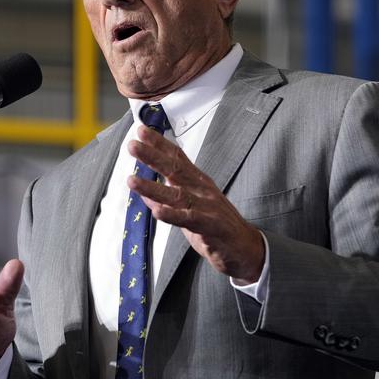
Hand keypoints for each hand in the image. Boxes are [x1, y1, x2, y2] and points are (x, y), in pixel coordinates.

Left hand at [128, 125, 264, 283]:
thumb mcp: (189, 208)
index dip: (159, 144)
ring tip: (132, 180)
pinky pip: (188, 219)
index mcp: (197, 182)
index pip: (177, 158)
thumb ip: (168, 199)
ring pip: (176, 194)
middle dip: (152, 156)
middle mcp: (201, 190)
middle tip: (133, 145)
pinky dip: (171, 214)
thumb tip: (145, 193)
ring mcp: (206, 206)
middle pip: (175, 169)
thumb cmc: (216, 225)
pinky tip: (157, 211)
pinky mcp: (209, 225)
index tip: (141, 131)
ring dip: (152, 187)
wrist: (245, 247)